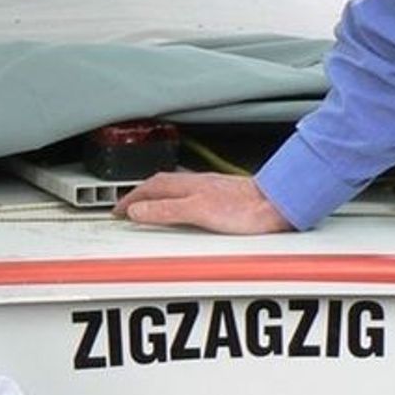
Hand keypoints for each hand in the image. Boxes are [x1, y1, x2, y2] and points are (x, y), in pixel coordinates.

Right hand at [114, 170, 293, 234]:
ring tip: (147, 205)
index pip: (150, 188)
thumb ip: (166, 210)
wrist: (276, 206)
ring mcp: (210, 189)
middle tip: (126, 206)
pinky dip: (176, 200)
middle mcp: (197, 183)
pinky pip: (189, 195)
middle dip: (140, 194)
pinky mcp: (223, 198)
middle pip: (160, 184)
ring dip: (157, 195)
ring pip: (175, 188)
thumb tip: (138, 209)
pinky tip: (184, 208)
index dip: (131, 198)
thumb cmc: (245, 209)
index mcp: (188, 185)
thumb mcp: (198, 211)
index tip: (117, 209)